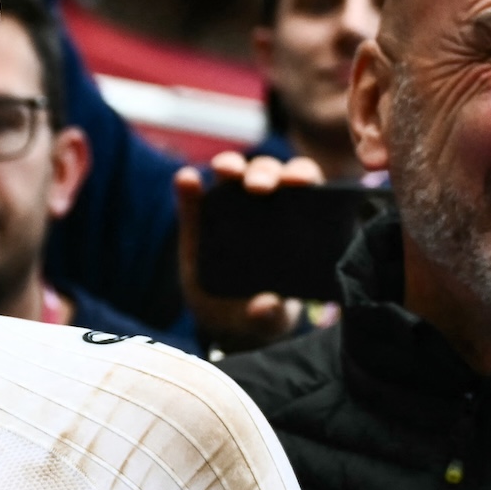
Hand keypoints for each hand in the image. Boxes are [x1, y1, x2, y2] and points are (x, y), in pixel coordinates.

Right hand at [174, 154, 336, 353]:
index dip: (302, 175)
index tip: (299, 183)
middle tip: (259, 187)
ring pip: (231, 174)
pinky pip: (191, 197)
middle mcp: (262, 205)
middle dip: (264, 172)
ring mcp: (226, 210)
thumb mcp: (271, 320)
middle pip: (267, 173)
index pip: (304, 185)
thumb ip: (271, 315)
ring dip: (229, 165)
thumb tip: (266, 306)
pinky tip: (186, 180)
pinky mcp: (195, 221)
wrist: (224, 324)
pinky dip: (188, 186)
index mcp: (294, 221)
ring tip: (224, 171)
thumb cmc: (262, 313)